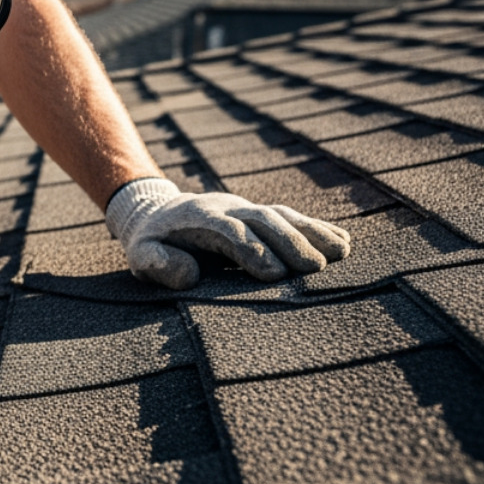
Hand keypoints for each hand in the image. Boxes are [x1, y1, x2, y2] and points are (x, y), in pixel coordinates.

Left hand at [104, 178, 350, 289]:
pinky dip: (317, 228)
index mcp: (197, 217)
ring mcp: (246, 208)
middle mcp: (227, 207)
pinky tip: (342, 241)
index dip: (251, 249)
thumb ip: (158, 264)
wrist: (158, 212)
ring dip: (312, 232)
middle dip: (289, 242)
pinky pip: (292, 217)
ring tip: (341, 253)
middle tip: (314, 269)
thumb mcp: (141, 254)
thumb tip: (190, 276)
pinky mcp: (261, 214)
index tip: (274, 273)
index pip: (228, 230)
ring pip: (282, 215)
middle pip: (262, 220)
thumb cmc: (153, 242)